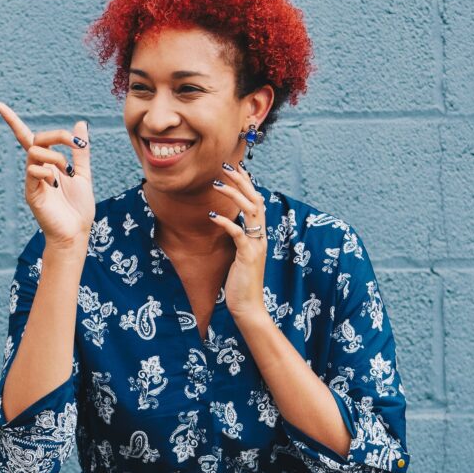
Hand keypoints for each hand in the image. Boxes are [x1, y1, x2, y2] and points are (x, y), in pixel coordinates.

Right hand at [0, 101, 94, 247]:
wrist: (76, 232)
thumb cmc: (78, 207)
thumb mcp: (83, 173)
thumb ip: (80, 150)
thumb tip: (80, 124)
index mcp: (47, 164)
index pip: (26, 137)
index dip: (12, 121)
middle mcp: (36, 169)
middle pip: (35, 139)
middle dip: (57, 135)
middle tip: (75, 143)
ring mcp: (32, 181)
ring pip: (34, 152)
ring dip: (56, 156)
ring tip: (68, 172)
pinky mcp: (31, 193)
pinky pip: (33, 171)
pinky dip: (48, 172)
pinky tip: (57, 185)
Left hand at [209, 161, 271, 323]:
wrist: (248, 306)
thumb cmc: (241, 282)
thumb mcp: (240, 255)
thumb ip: (239, 238)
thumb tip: (229, 223)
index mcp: (259, 235)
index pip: (256, 202)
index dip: (247, 184)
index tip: (236, 167)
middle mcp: (261, 237)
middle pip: (256, 200)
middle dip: (241, 181)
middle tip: (226, 166)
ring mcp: (256, 246)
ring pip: (250, 211)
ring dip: (233, 195)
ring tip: (217, 184)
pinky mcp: (248, 256)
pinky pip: (239, 234)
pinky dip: (226, 223)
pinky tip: (213, 216)